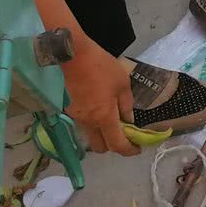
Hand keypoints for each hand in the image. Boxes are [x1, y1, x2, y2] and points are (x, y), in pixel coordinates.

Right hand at [62, 40, 138, 155]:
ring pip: (90, 138)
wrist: (74, 56)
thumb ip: (126, 106)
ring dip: (101, 136)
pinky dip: (93, 125)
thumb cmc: (102, 67)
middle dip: (113, 145)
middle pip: (100, 147)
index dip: (128, 150)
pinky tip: (99, 110)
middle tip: (123, 133)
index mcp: (104, 117)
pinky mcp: (69, 111)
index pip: (116, 145)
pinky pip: (83, 126)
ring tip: (112, 120)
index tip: (137, 148)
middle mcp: (88, 123)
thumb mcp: (123, 84)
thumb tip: (129, 121)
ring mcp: (76, 118)